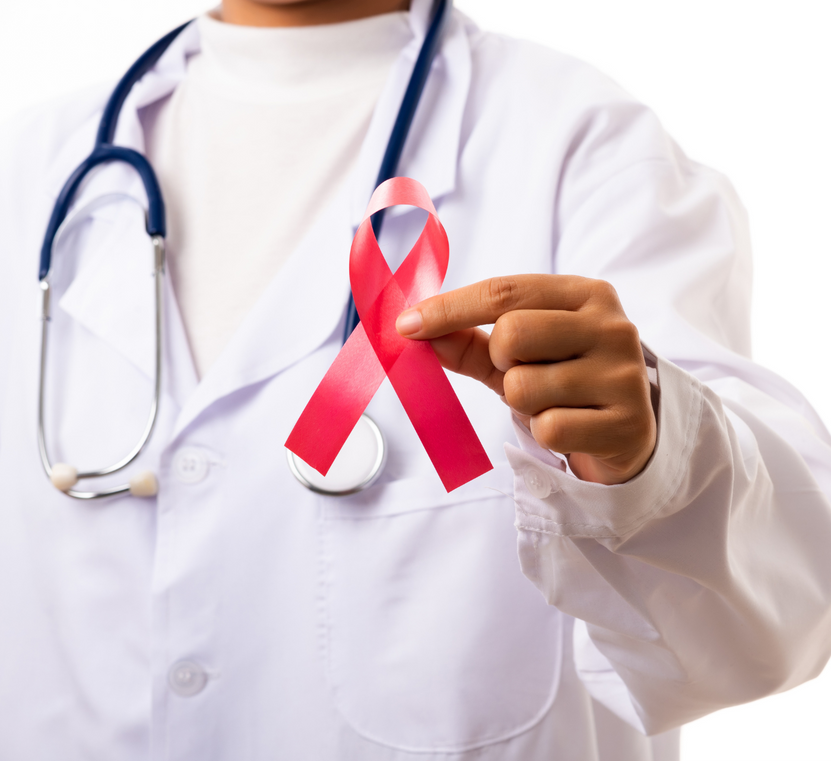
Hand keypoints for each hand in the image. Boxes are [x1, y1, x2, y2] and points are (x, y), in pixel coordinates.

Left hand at [395, 275, 656, 485]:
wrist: (628, 431)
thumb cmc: (565, 383)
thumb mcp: (521, 355)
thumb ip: (471, 341)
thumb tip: (415, 330)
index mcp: (586, 295)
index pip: (504, 291)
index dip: (449, 308)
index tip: (407, 325)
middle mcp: (612, 327)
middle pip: (511, 334)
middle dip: (499, 360)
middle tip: (520, 371)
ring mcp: (623, 375)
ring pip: (523, 387)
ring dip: (522, 402)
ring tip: (551, 401)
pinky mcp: (626, 423)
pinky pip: (548, 429)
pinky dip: (545, 433)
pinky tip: (571, 426)